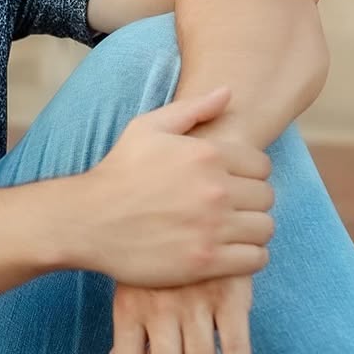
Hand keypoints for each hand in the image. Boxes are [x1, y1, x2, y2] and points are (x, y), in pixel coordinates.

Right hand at [70, 87, 274, 286]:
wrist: (87, 221)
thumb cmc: (117, 172)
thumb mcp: (147, 128)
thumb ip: (193, 109)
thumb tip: (228, 92)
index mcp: (207, 154)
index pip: (262, 166)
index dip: (248, 174)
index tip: (230, 184)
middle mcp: (216, 189)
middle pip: (266, 197)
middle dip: (251, 202)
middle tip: (228, 210)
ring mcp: (212, 227)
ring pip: (265, 229)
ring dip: (251, 231)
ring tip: (229, 232)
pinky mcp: (206, 261)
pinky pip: (256, 259)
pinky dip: (247, 257)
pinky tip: (227, 253)